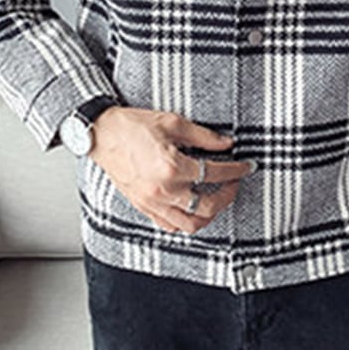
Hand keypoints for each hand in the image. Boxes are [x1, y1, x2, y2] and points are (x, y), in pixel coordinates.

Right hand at [88, 106, 253, 234]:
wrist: (102, 134)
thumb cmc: (132, 126)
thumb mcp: (173, 122)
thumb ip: (203, 136)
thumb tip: (226, 143)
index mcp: (172, 167)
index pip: (215, 174)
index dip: (236, 171)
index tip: (246, 167)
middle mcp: (163, 190)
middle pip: (207, 206)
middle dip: (228, 196)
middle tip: (234, 183)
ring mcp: (152, 202)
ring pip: (190, 224)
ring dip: (209, 214)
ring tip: (217, 199)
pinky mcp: (143, 207)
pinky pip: (169, 226)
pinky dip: (185, 222)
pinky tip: (192, 208)